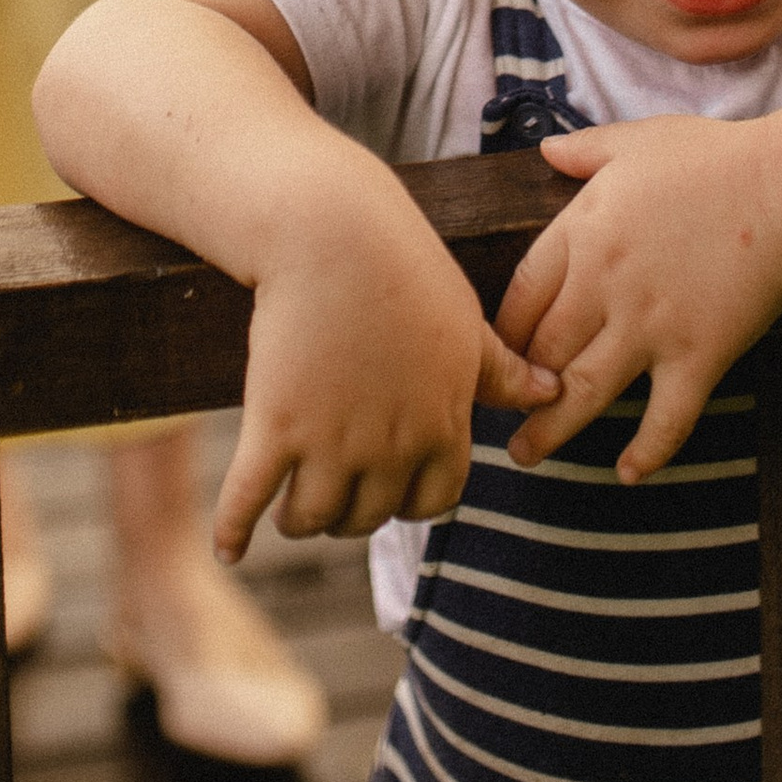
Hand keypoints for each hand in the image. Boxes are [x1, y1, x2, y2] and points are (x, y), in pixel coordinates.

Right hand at [214, 208, 557, 560]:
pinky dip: (234, 531)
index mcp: (440, 425)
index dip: (409, 501)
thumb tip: (550, 393)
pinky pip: (248, 502)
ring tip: (291, 507)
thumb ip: (502, 371)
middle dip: (350, 512)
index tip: (388, 492)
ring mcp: (329, 444)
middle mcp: (389, 448)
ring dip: (301, 519)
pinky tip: (231, 548)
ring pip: (312, 519)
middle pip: (368, 517)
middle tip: (332, 493)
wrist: (334, 233)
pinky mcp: (274, 429)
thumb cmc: (405, 267)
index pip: (433, 502)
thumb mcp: (465, 322)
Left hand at [495, 118, 781, 481]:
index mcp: (584, 232)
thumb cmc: (717, 160)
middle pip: (541, 351)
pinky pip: (666, 419)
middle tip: (503, 409)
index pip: (520, 296)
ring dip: (549, 432)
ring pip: (582, 393)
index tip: (494, 351)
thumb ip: (585, 150)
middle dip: (515, 386)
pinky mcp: (697, 357)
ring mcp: (650, 327)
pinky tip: (629, 472)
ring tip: (526, 455)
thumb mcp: (639, 140)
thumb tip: (546, 148)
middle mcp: (605, 286)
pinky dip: (647, 451)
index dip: (502, 332)